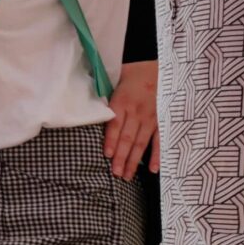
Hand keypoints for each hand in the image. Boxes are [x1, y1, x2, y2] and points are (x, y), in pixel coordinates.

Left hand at [103, 61, 158, 181]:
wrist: (150, 69)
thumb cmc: (125, 79)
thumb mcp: (110, 85)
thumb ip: (101, 101)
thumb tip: (83, 112)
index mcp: (121, 102)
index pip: (116, 125)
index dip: (112, 140)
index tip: (108, 155)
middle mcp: (137, 112)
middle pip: (129, 138)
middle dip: (122, 157)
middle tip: (117, 174)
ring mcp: (150, 118)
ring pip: (142, 142)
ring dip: (134, 160)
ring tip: (127, 175)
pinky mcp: (160, 122)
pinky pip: (159, 140)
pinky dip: (156, 155)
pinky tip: (154, 169)